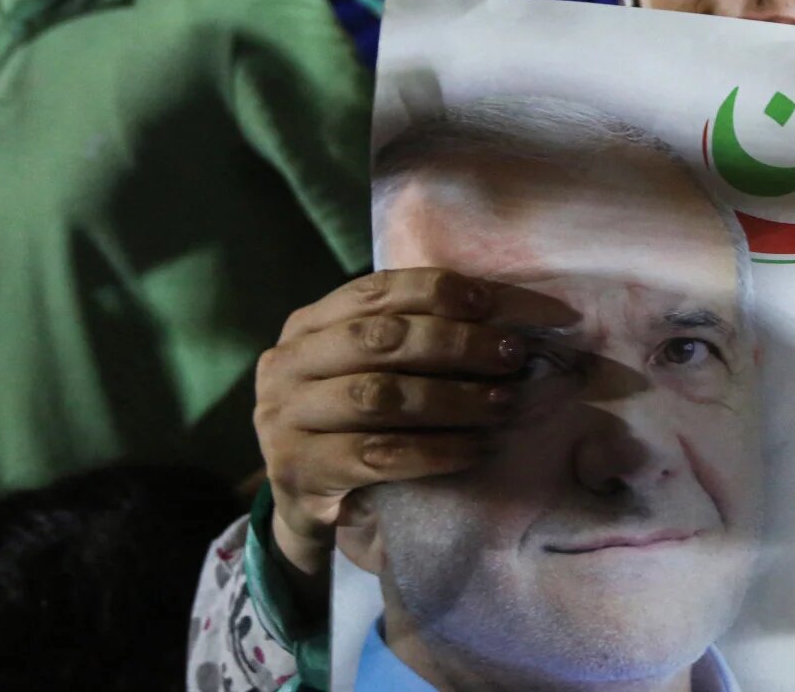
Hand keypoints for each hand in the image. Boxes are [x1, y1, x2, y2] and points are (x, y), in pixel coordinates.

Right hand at [254, 269, 570, 584]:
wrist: (298, 503)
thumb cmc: (348, 423)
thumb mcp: (363, 369)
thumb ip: (407, 337)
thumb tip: (497, 313)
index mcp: (306, 327)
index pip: (372, 292)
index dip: (433, 291)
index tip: (488, 303)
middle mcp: (287, 365)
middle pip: (379, 340)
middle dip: (455, 344)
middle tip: (510, 355)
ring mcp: (285, 419)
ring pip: (379, 397)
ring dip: (453, 399)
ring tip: (501, 403)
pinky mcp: (299, 470)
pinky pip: (380, 454)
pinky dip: (435, 451)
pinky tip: (474, 450)